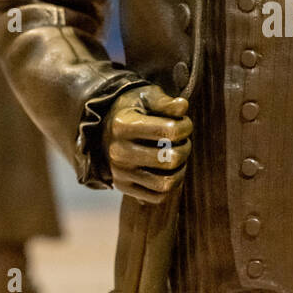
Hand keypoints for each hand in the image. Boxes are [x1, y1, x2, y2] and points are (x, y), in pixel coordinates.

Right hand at [103, 84, 192, 204]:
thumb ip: (165, 101)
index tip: (184, 122)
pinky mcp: (123, 187)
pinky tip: (167, 169)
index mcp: (122, 125)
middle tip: (182, 141)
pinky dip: (170, 184)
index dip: (186, 126)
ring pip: (167, 182)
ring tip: (176, 155)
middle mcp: (118, 152)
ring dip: (181, 169)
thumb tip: (183, 107)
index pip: (170, 131)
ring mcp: (119, 172)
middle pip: (171, 158)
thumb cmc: (133, 109)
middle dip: (185, 147)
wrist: (106, 129)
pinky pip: (158, 196)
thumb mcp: (146, 96)